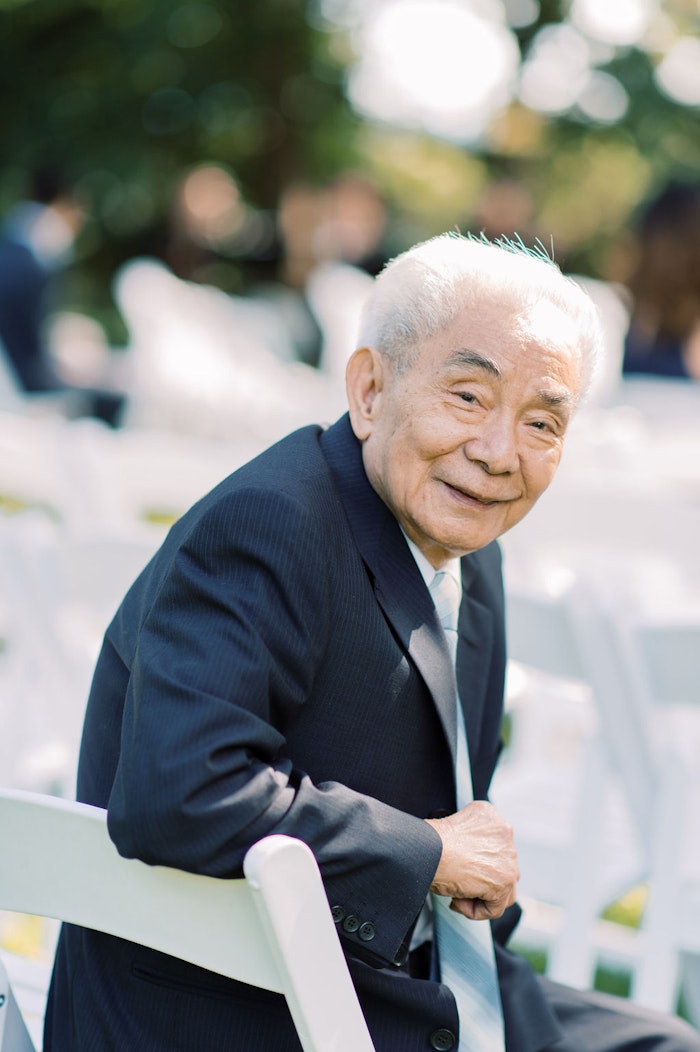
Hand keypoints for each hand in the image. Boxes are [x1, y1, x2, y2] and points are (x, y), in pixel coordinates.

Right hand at [425, 801, 518, 920]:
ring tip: (457, 893)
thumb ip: (471, 841)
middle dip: (481, 879)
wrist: (428, 848)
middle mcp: (505, 832)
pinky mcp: (504, 880)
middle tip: (457, 881)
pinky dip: (474, 910)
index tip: (459, 866)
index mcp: (490, 816)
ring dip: (480, 896)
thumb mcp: (454, 830)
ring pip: (504, 889)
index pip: (495, 846)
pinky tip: (456, 898)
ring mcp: (508, 857)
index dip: (477, 862)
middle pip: (503, 867)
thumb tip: (473, 864)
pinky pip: (495, 907)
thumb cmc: (430, 841)